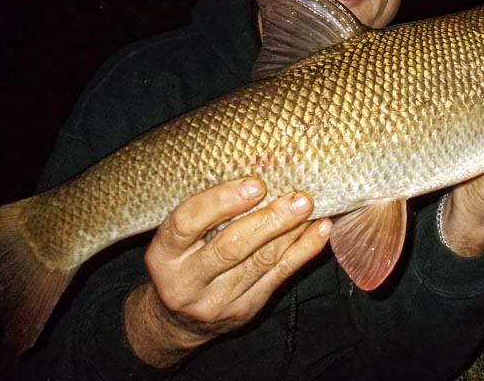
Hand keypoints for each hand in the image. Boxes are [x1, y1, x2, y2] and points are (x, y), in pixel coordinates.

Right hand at [124, 179, 331, 367]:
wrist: (176, 319)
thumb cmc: (183, 259)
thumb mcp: (179, 237)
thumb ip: (206, 209)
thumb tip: (258, 164)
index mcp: (163, 255)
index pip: (186, 223)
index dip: (221, 201)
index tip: (255, 184)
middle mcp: (186, 282)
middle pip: (230, 248)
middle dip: (268, 220)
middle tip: (297, 198)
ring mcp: (216, 301)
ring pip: (260, 262)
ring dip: (291, 232)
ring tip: (310, 207)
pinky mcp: (244, 310)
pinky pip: (278, 277)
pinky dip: (302, 251)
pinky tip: (319, 230)